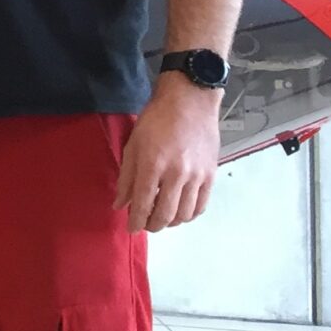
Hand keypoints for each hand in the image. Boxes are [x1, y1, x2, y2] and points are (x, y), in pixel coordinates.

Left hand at [114, 83, 220, 231]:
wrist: (189, 102)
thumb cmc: (156, 120)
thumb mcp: (133, 145)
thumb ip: (127, 178)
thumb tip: (120, 204)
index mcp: (153, 165)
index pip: (143, 203)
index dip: (136, 220)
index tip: (131, 228)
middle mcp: (177, 174)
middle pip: (166, 214)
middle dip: (153, 225)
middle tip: (146, 224)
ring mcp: (197, 175)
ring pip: (185, 214)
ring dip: (172, 222)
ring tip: (162, 218)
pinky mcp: (211, 174)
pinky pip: (202, 205)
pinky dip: (190, 214)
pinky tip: (181, 212)